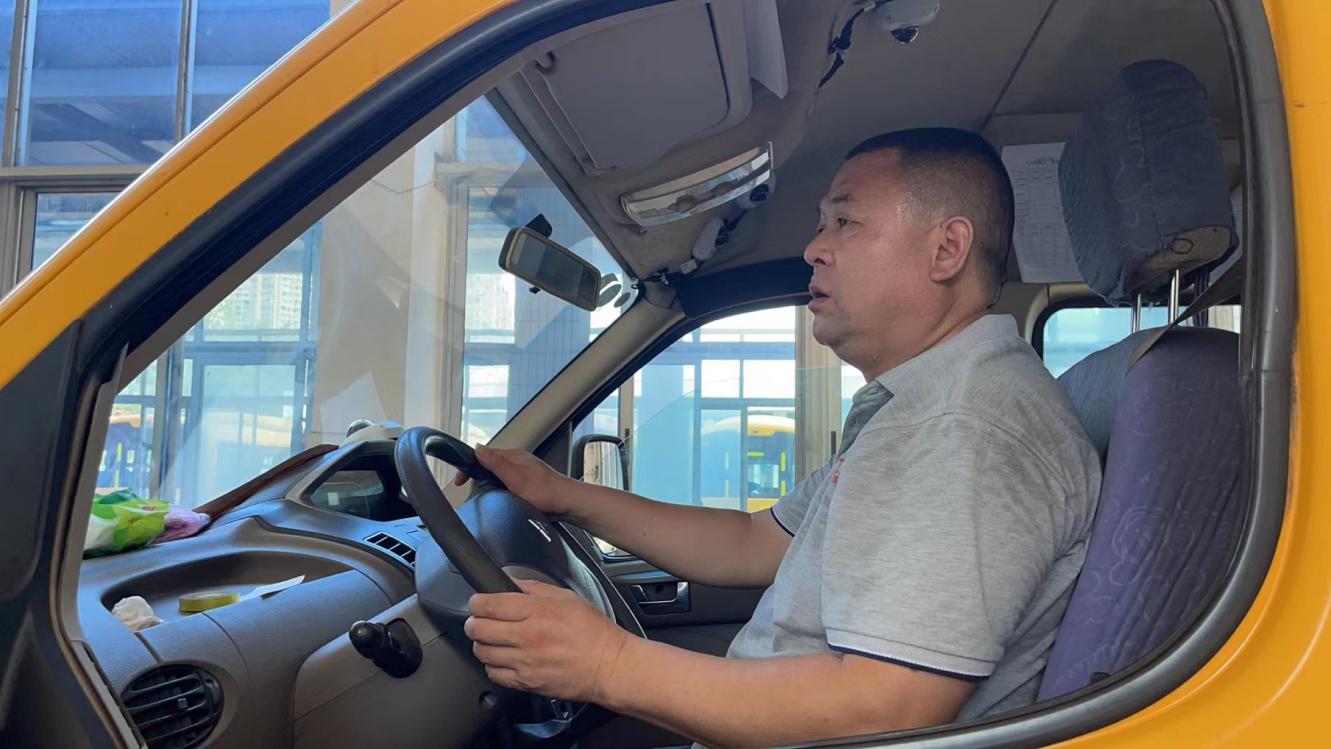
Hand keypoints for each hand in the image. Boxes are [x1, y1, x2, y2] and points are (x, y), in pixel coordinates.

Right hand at [452, 446, 577, 517]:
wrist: (569, 504)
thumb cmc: (547, 492)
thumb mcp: (515, 478)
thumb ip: (496, 463)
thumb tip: (477, 448)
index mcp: (513, 456)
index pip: (483, 455)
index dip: (468, 467)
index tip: (459, 481)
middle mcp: (517, 462)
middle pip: (488, 466)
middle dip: (476, 477)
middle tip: (469, 492)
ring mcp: (522, 474)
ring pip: (497, 477)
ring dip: (488, 486)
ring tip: (483, 498)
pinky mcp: (527, 486)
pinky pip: (506, 487)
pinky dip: (499, 493)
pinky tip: (500, 501)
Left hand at [465, 579, 629, 703]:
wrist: (608, 666)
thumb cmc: (592, 632)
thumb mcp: (566, 597)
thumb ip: (534, 588)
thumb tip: (510, 583)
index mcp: (537, 611)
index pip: (488, 605)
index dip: (477, 602)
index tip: (478, 603)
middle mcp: (528, 637)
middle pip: (478, 629)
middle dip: (474, 622)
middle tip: (480, 621)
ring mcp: (525, 662)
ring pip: (482, 652)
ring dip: (483, 644)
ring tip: (493, 640)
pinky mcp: (526, 682)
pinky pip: (494, 674)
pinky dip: (494, 665)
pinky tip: (504, 658)